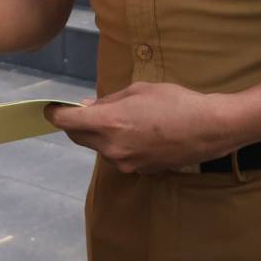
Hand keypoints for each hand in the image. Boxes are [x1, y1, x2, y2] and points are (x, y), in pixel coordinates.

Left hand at [47, 82, 237, 174]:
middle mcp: (112, 148)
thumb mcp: (138, 90)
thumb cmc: (175, 102)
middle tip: (85, 109)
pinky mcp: (140, 170)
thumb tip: (88, 107)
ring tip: (121, 118)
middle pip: (79, 137)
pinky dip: (119, 144)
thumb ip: (109, 101)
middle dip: (77, 124)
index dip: (55, 114)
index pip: (67, 122)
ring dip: (100, 134)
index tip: (51, 108)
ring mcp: (126, 163)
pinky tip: (138, 132)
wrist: (209, 129)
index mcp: (109, 124)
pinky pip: (119, 155)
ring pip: (100, 147)